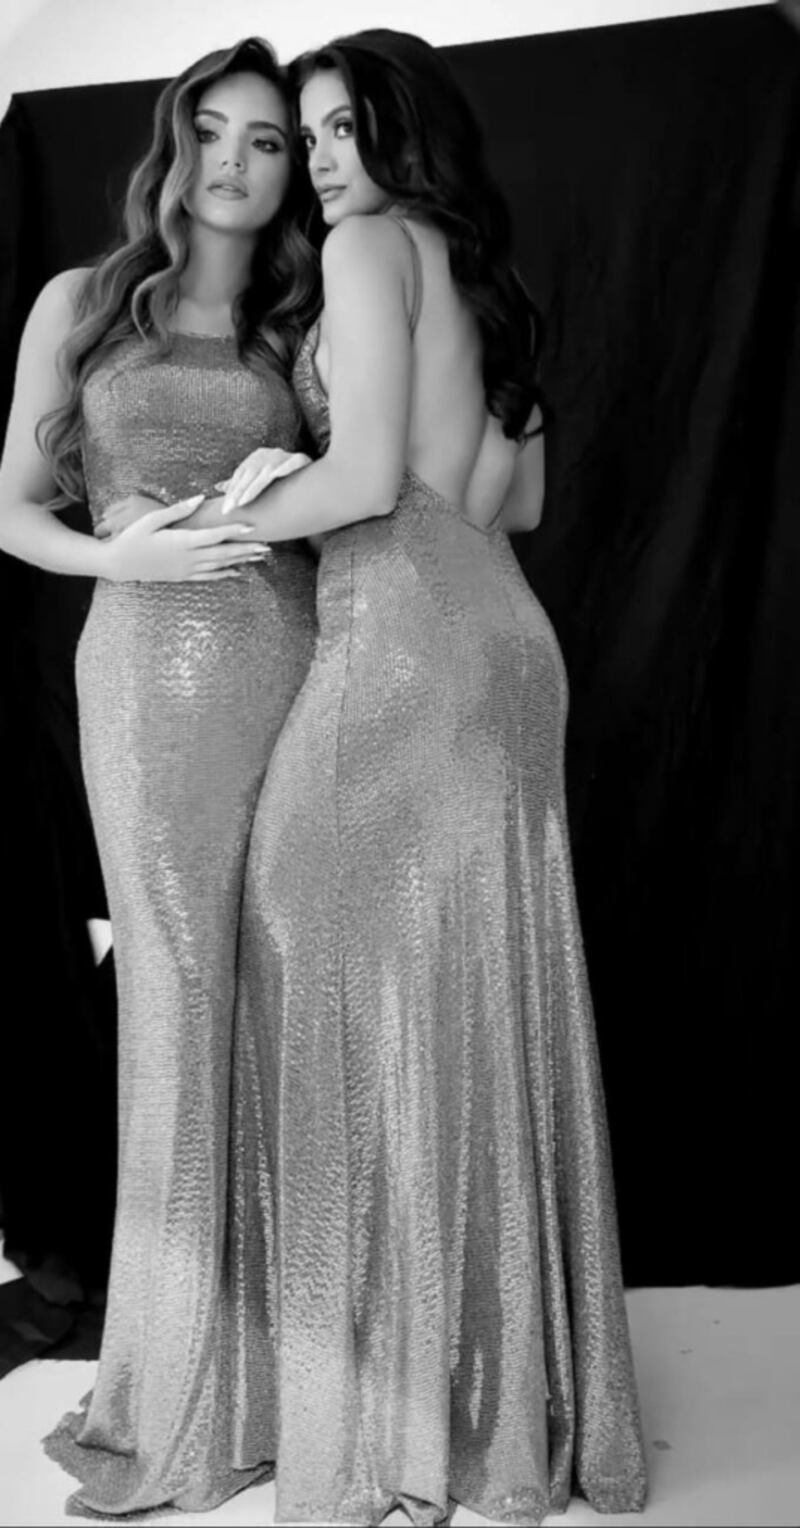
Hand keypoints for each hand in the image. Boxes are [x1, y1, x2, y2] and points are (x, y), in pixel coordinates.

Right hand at [100, 497, 269, 582]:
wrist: (118, 564)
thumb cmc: (132, 538)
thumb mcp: (151, 519)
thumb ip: (177, 510)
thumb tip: (198, 498)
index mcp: (181, 542)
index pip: (213, 536)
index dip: (233, 531)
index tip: (251, 527)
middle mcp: (188, 558)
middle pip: (223, 554)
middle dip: (246, 549)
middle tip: (266, 546)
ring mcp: (186, 570)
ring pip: (219, 566)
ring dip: (240, 562)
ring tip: (259, 558)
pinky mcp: (182, 577)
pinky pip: (208, 577)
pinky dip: (224, 574)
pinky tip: (237, 572)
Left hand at [219, 448, 310, 513]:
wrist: (314, 481)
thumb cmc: (283, 485)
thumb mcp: (259, 484)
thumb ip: (241, 485)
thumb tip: (218, 486)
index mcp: (258, 457)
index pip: (240, 474)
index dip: (232, 491)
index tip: (224, 510)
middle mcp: (270, 454)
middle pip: (250, 473)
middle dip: (238, 492)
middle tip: (229, 509)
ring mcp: (285, 456)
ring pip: (266, 470)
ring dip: (254, 486)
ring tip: (243, 501)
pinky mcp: (302, 459)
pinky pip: (293, 462)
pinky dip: (285, 467)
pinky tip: (275, 475)